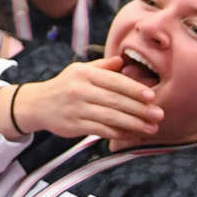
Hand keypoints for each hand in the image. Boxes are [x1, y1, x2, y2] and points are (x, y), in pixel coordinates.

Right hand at [0, 57, 162, 142]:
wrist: (37, 104)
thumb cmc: (64, 86)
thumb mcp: (80, 70)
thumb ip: (103, 66)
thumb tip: (123, 61)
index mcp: (84, 73)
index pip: (114, 81)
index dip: (134, 89)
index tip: (151, 96)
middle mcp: (80, 90)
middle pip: (115, 100)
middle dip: (140, 109)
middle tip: (158, 114)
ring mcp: (76, 109)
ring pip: (110, 117)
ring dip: (134, 124)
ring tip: (151, 127)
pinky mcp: (74, 126)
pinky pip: (102, 130)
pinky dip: (119, 133)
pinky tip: (132, 135)